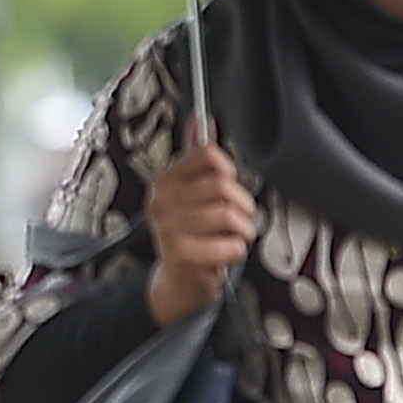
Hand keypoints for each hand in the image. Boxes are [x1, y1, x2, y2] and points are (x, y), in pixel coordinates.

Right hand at [143, 133, 255, 324]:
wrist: (176, 282)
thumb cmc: (189, 235)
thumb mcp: (190, 192)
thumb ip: (197, 157)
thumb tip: (201, 120)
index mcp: (163, 181)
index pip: (207, 154)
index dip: (228, 171)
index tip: (225, 186)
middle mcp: (161, 202)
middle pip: (223, 185)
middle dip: (241, 205)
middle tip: (236, 219)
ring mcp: (169, 228)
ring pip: (229, 215)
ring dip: (241, 231)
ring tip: (230, 239)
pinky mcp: (182, 255)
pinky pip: (231, 245)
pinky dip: (236, 252)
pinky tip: (222, 256)